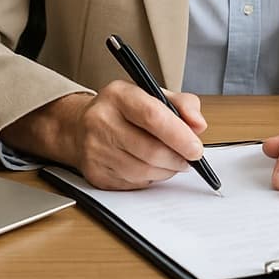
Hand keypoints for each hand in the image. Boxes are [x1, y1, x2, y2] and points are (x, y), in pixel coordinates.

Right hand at [1, 82, 207, 189]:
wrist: (79, 126)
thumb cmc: (122, 110)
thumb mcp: (152, 94)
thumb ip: (182, 104)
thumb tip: (199, 125)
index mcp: (118, 95)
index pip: (152, 116)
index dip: (179, 135)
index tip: (196, 148)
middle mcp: (101, 121)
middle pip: (150, 150)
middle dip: (177, 158)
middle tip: (190, 157)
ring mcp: (95, 150)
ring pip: (143, 171)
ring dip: (167, 170)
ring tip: (173, 161)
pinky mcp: (95, 174)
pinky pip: (133, 184)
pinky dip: (150, 178)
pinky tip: (152, 167)